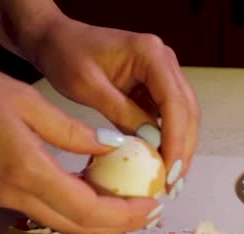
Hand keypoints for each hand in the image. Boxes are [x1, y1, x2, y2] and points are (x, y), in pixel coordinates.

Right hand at [0, 58, 160, 233]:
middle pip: (80, 225)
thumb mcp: (28, 102)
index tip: (153, 204)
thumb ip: (74, 131)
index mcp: (28, 171)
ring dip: (103, 219)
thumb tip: (114, 146)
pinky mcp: (3, 192)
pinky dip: (80, 206)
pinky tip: (98, 190)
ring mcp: (8, 197)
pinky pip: (51, 209)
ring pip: (66, 221)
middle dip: (121, 224)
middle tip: (151, 211)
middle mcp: (18, 194)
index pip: (88, 208)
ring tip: (133, 204)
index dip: (125, 213)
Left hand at [24, 17, 200, 196]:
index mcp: (151, 54)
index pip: (174, 102)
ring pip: (184, 115)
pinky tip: (162, 163)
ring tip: (172, 180)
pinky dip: (168, 140)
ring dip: (181, 147)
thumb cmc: (66, 56)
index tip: (170, 171)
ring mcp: (164, 73)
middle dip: (184, 149)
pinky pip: (170, 117)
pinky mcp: (156, 86)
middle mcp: (165, 61)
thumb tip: (150, 144)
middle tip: (174, 184)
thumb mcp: (88, 87)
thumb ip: (121, 113)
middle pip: (187, 110)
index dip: (176, 139)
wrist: (56, 39)